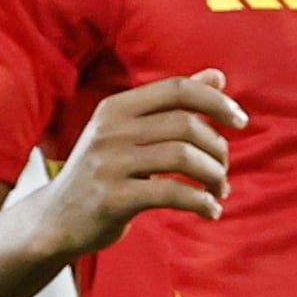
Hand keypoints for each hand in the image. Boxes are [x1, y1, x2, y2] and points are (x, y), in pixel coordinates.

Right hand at [30, 71, 244, 262]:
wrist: (55, 220)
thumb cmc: (104, 172)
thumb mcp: (130, 133)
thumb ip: (172, 106)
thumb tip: (218, 76)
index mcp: (116, 108)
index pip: (177, 89)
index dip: (215, 102)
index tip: (240, 121)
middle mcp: (109, 130)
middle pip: (186, 124)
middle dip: (218, 148)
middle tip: (223, 170)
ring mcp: (108, 164)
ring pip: (183, 156)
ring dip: (214, 175)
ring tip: (219, 190)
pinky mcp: (112, 198)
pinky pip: (172, 193)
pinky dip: (201, 202)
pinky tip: (210, 211)